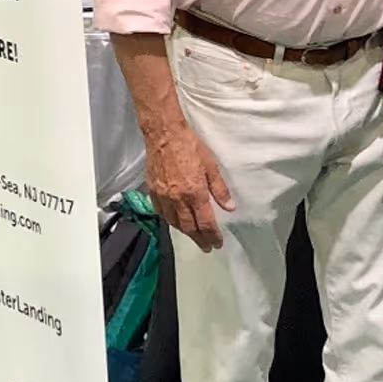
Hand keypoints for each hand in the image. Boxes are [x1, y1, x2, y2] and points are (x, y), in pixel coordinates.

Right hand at [144, 123, 233, 252]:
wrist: (164, 134)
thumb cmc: (190, 146)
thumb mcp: (211, 166)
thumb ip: (220, 189)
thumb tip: (229, 207)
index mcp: (195, 193)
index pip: (206, 222)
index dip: (212, 236)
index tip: (217, 243)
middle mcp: (178, 199)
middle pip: (189, 227)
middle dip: (199, 239)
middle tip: (206, 246)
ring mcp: (163, 196)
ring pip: (174, 222)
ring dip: (184, 231)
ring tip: (193, 235)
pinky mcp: (153, 190)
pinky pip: (160, 212)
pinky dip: (169, 219)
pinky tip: (173, 220)